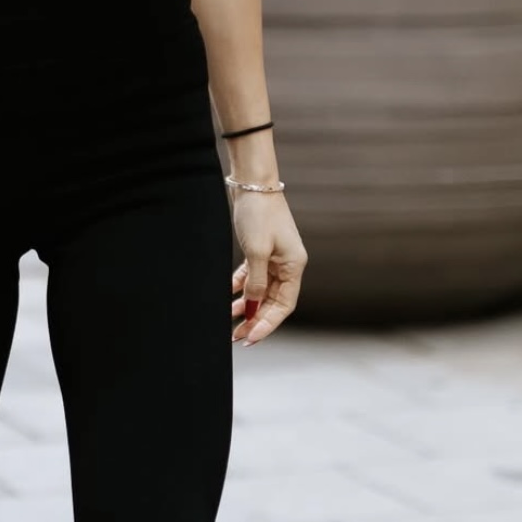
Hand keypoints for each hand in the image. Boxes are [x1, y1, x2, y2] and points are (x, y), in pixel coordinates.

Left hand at [230, 191, 307, 344]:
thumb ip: (255, 283)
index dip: (268, 324)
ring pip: (260, 292)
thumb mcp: (256, 252)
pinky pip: (251, 277)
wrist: (252, 183)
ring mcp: (274, 258)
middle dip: (256, 320)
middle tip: (237, 336)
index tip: (252, 338)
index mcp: (294, 266)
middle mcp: (287, 265)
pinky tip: (227, 298)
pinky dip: (240, 289)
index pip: (283, 305)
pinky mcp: (260, 251)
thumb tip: (253, 307)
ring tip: (229, 322)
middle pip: (272, 302)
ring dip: (246, 307)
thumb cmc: (259, 213)